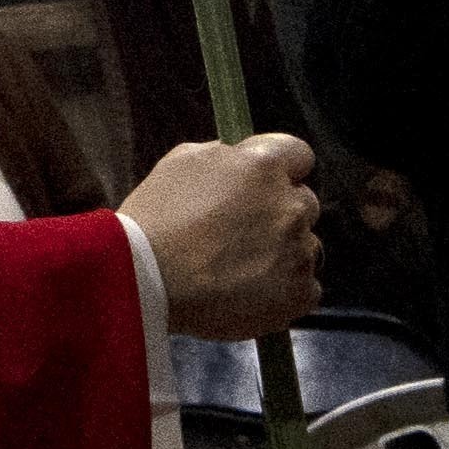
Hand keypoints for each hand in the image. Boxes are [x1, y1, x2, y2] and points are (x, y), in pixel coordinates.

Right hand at [127, 132, 321, 341]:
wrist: (144, 283)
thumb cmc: (153, 221)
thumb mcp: (178, 165)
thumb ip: (221, 156)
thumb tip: (239, 161)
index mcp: (263, 167)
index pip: (298, 154)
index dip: (281, 168)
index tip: (261, 185)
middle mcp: (291, 206)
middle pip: (303, 203)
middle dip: (278, 213)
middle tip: (239, 233)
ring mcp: (300, 252)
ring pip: (303, 247)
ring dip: (280, 253)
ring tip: (236, 270)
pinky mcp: (301, 293)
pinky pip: (303, 287)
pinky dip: (281, 290)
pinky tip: (247, 293)